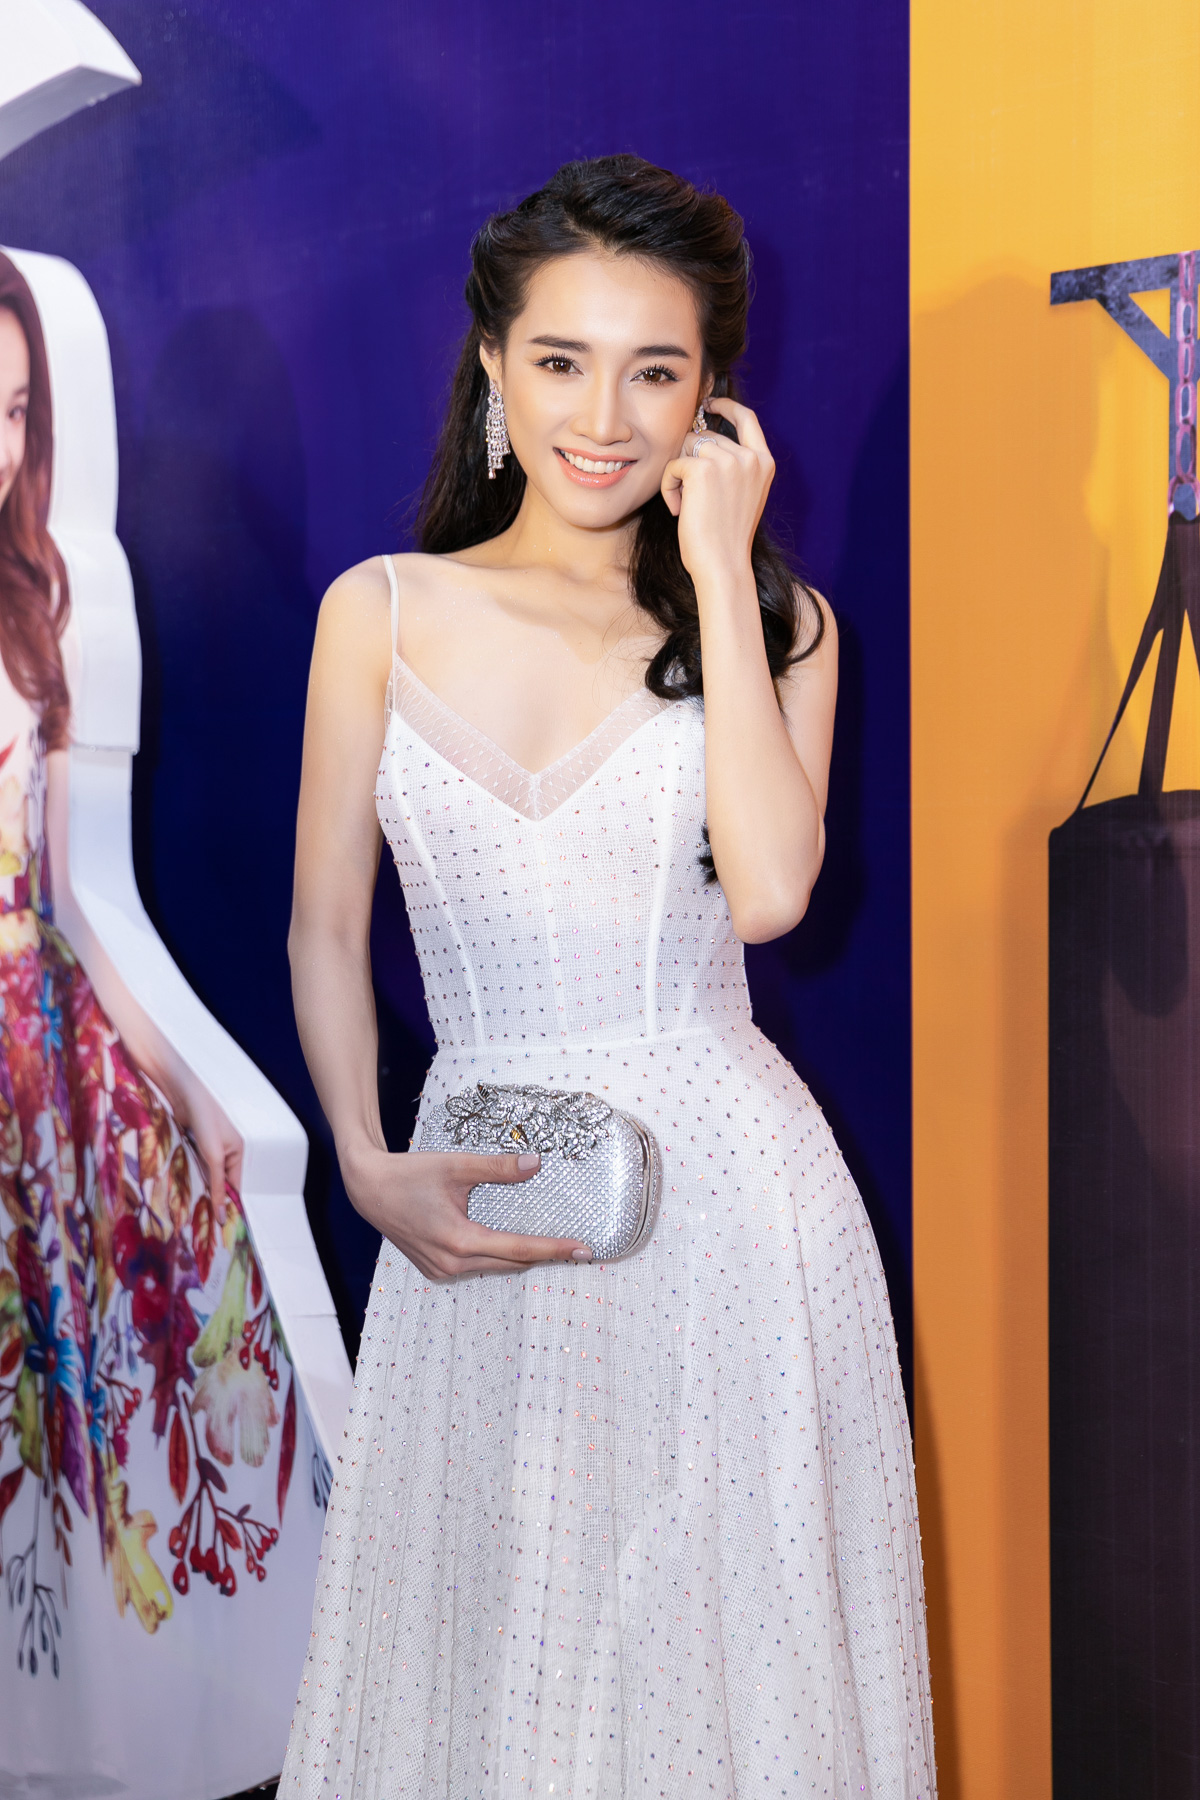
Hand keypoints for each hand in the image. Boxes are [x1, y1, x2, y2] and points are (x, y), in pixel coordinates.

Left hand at [173, 1080, 243, 1222]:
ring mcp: (208, 1148)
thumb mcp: (214, 1156)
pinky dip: (189, 1177)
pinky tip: (181, 1189)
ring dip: (198, 1188)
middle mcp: (225, 1151)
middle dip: (212, 1198)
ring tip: (191, 1211)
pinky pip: (193, 1166)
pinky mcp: (192, 1144)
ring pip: (205, 1175)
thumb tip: (222, 1213)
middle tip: (202, 1223)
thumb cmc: (205, 1121)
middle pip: (220, 1182)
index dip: (228, 1204)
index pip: (235, 1186)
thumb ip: (218, 1184)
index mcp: (237, 1153)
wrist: (184, 1094)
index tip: (220, 1226)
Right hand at [342, 1144, 594, 1280]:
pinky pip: (475, 1267)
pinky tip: (509, 1244)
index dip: (555, 1249)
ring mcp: (442, 1270)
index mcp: (460, 1240)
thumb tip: (535, 1163)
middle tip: (577, 1248)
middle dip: (544, 1256)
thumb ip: (498, 1167)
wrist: (369, 1188)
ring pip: (494, 1268)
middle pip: (512, 1264)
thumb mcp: (456, 1165)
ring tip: (551, 1246)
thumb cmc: (410, 1174)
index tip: (584, 1250)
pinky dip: (496, 1257)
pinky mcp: (435, 1269)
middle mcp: (452, 1263)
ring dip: (520, 1258)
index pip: (520, 1249)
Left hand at [660, 396, 774, 586]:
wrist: (723, 565)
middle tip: (691, 499)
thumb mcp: (743, 496)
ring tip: (686, 505)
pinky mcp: (702, 468)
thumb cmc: (726, 538)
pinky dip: (669, 486)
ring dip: (678, 474)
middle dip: (690, 461)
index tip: (710, 404)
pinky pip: (673, 464)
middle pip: (705, 435)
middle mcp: (749, 457)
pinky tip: (680, 510)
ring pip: (687, 447)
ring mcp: (727, 460)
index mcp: (764, 463)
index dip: (727, 406)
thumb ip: (735, 466)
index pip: (747, 418)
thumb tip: (703, 437)